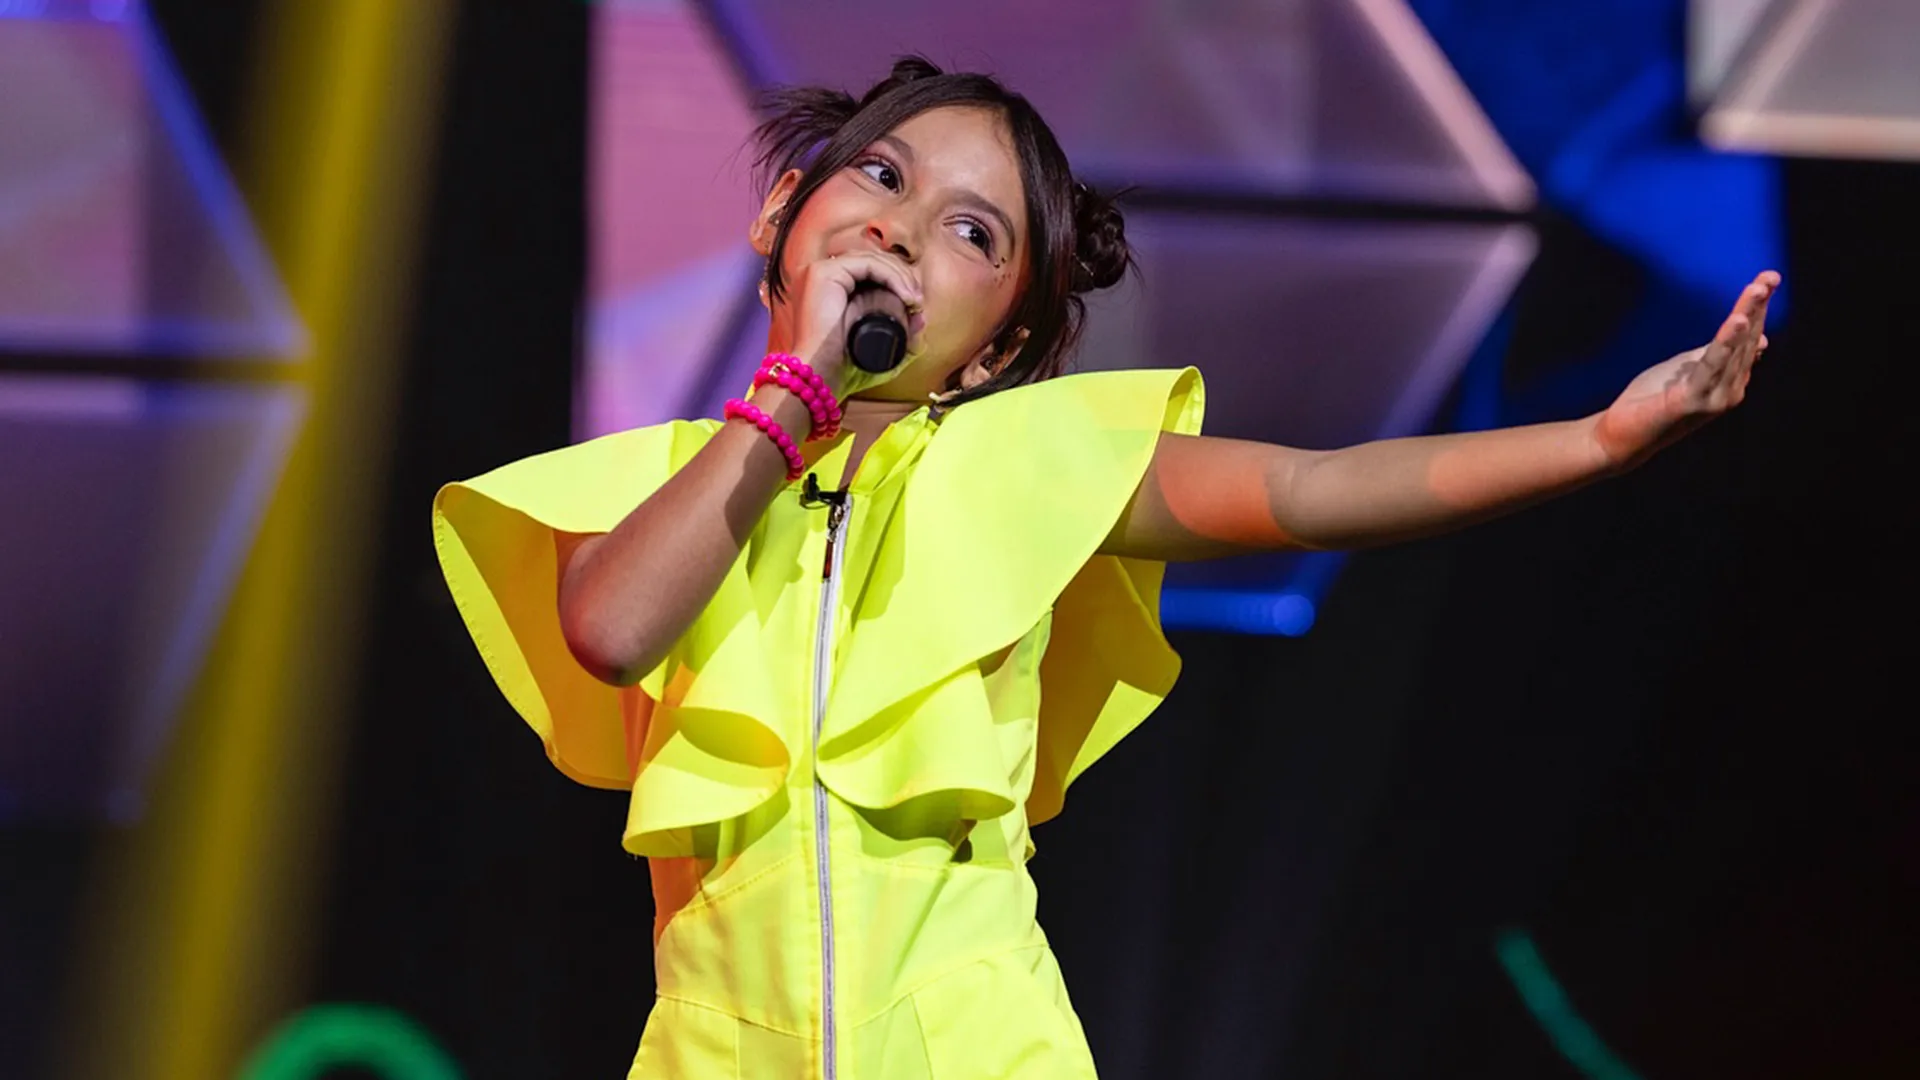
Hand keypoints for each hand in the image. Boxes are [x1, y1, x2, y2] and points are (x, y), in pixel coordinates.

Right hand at [780, 250, 924, 396]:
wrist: (820, 378)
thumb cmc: (844, 369)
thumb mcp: (881, 353)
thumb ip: (904, 341)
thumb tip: (922, 319)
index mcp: (830, 287)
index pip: (870, 269)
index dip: (898, 280)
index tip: (917, 305)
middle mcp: (822, 275)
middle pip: (873, 260)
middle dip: (903, 277)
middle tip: (918, 302)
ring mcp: (820, 271)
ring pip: (873, 259)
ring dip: (901, 277)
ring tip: (915, 301)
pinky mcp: (823, 273)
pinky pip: (868, 264)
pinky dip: (892, 277)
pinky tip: (905, 296)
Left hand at [1592, 271, 1778, 470]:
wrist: (1621, 436)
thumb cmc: (1652, 399)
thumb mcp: (1689, 367)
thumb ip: (1719, 351)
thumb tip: (1759, 336)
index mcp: (1730, 380)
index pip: (1749, 337)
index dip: (1759, 307)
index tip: (1769, 278)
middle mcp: (1730, 390)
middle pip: (1747, 339)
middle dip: (1757, 306)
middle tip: (1770, 276)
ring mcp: (1715, 398)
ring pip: (1734, 348)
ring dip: (1747, 315)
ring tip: (1758, 289)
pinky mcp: (1693, 400)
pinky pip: (1711, 364)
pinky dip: (1725, 341)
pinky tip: (1737, 320)